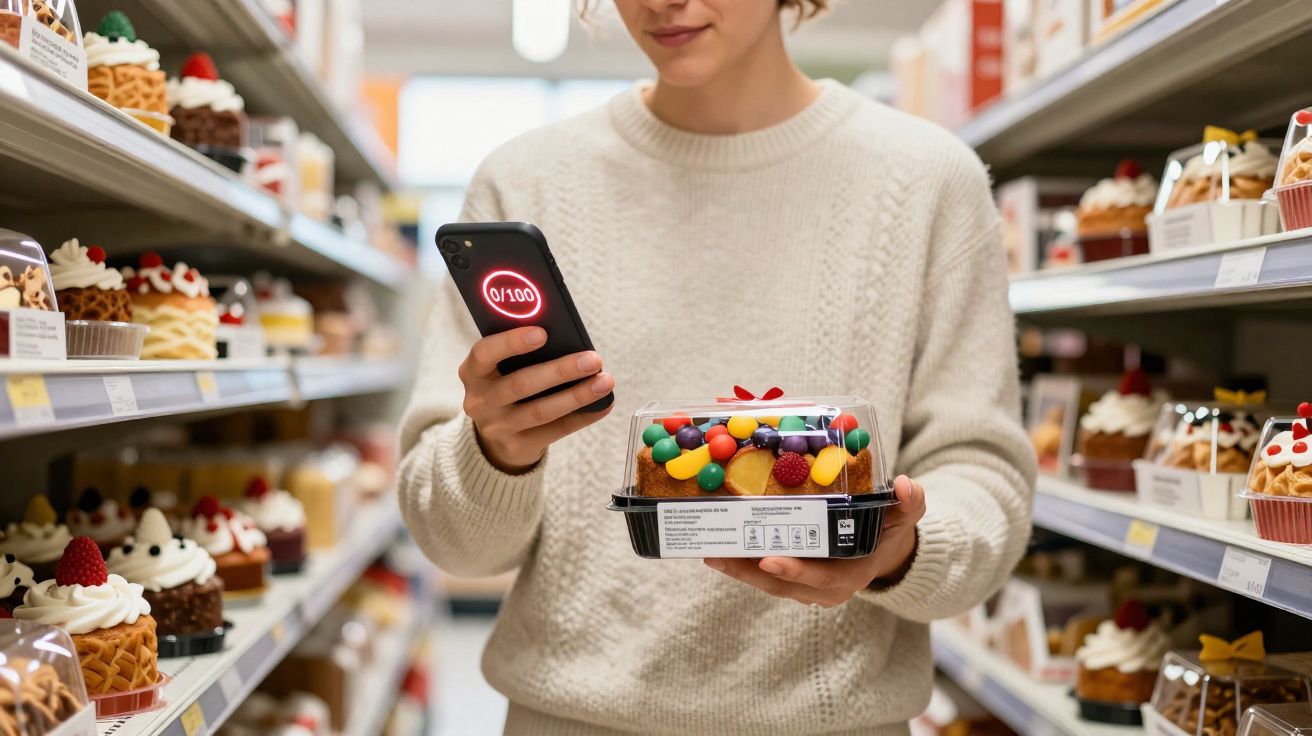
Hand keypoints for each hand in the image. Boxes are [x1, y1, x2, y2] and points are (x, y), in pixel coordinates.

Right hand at [459, 325, 613, 472]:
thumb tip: (567, 337)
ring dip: (577, 395)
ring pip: (541, 411)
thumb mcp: (500, 367)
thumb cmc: (506, 383)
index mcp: (472, 371)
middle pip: (521, 384)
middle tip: (592, 359)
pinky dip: (583, 417)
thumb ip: (521, 353)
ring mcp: (497, 427)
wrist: (495, 435)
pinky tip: (603, 405)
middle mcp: (479, 401)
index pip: (484, 353)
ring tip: (605, 382)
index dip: (511, 342)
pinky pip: (555, 430)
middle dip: (560, 370)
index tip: (542, 333)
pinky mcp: (517, 446)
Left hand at [705, 475, 925, 606]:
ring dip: (737, 569)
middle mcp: (824, 588)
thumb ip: (910, 503)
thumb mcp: (906, 516)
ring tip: (710, 550)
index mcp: (851, 576)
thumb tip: (907, 487)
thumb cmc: (891, 530)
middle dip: (749, 572)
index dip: (795, 572)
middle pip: (782, 585)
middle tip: (720, 554)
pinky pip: (762, 573)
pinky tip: (718, 546)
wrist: (883, 549)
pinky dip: (740, 562)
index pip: (821, 579)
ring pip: (766, 582)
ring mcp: (804, 585)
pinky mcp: (789, 577)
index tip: (770, 560)